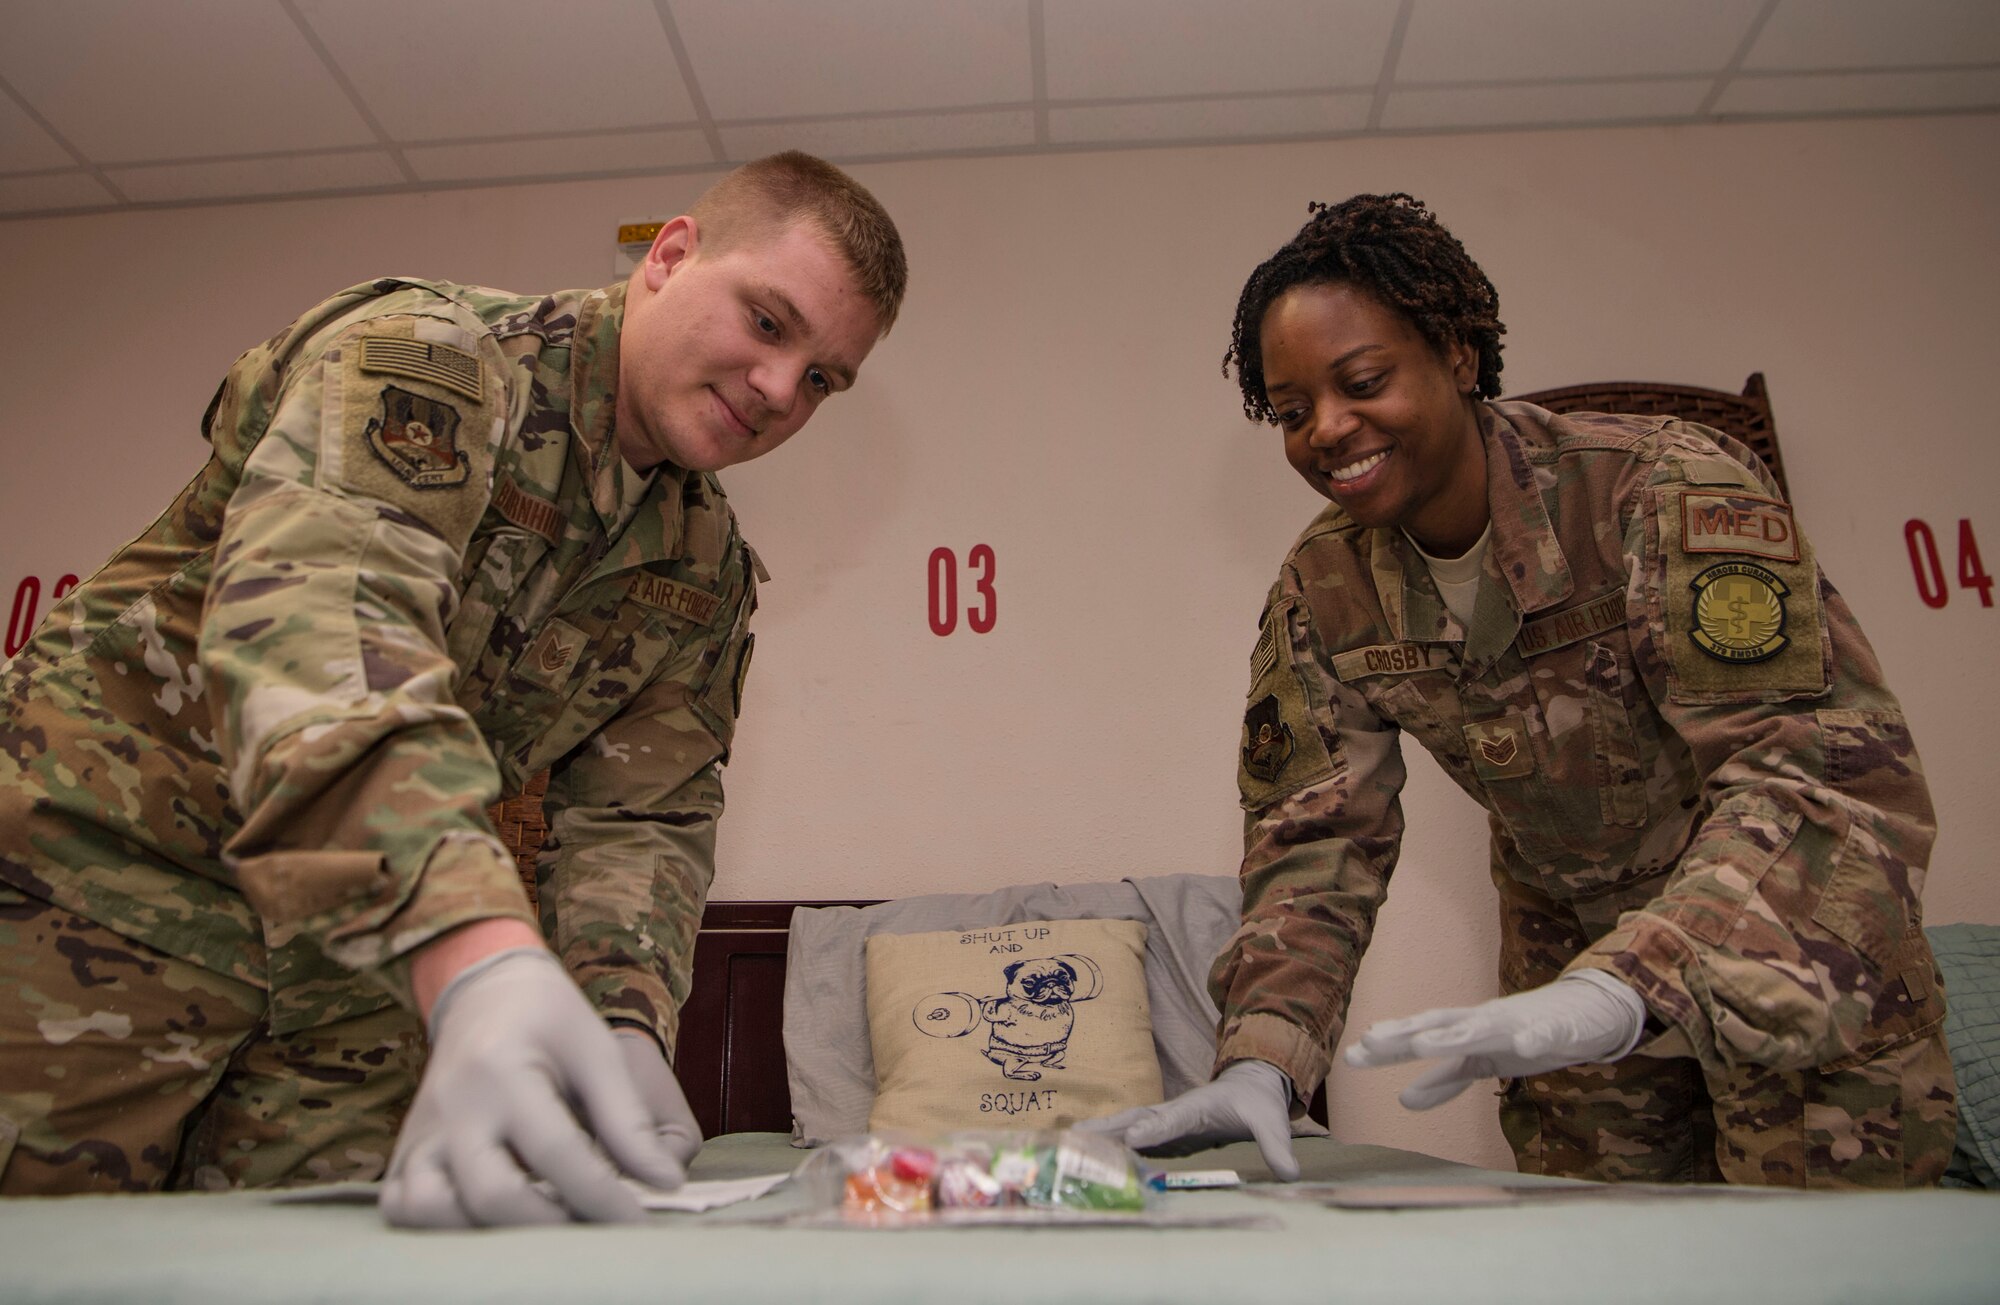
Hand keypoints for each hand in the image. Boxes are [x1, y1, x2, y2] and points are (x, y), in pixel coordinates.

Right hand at [380, 948, 686, 1227]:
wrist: (486, 992)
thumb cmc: (549, 1020)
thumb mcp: (598, 1052)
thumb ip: (629, 1120)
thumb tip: (665, 1182)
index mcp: (503, 1073)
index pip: (557, 1154)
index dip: (603, 1197)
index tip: (639, 1224)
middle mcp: (453, 1108)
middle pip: (492, 1194)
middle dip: (549, 1227)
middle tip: (591, 1232)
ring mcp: (420, 1133)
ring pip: (431, 1210)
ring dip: (485, 1234)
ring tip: (538, 1225)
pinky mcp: (404, 1152)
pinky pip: (401, 1206)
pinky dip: (438, 1227)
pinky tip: (484, 1223)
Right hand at [1079, 1060, 1299, 1180]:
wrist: (1250, 1083)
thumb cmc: (1257, 1102)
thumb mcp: (1272, 1122)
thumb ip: (1278, 1147)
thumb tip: (1290, 1175)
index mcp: (1199, 1107)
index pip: (1173, 1119)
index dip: (1153, 1131)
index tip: (1131, 1141)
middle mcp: (1175, 1112)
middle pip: (1136, 1119)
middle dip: (1108, 1129)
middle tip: (1077, 1140)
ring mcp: (1166, 1121)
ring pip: (1127, 1126)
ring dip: (1101, 1135)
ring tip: (1070, 1145)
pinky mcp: (1164, 1132)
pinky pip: (1132, 1137)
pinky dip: (1110, 1143)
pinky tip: (1090, 1156)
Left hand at [1343, 970, 1645, 1110]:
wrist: (1583, 1013)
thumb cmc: (1522, 1035)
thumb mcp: (1479, 1063)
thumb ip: (1443, 1081)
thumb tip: (1402, 1101)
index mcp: (1464, 1030)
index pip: (1419, 1035)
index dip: (1387, 1047)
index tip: (1352, 1057)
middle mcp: (1483, 1020)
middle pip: (1438, 1025)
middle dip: (1404, 1034)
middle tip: (1370, 1042)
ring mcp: (1517, 1022)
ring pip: (1482, 1026)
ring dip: (1452, 1034)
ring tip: (1421, 1042)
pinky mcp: (1554, 1029)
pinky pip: (1545, 1034)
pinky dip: (1534, 1038)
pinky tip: (1524, 1045)